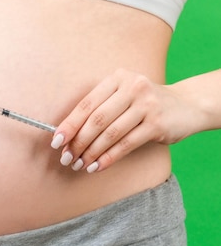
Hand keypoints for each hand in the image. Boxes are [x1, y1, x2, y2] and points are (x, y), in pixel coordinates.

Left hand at [50, 68, 198, 172]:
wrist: (188, 104)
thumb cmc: (145, 103)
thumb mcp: (123, 95)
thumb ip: (99, 108)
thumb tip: (67, 134)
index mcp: (117, 78)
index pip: (86, 104)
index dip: (69, 124)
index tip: (56, 141)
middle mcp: (132, 88)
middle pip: (96, 120)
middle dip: (78, 142)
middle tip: (67, 158)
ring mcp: (147, 105)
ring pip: (110, 134)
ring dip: (91, 153)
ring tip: (80, 165)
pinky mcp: (157, 124)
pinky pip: (126, 144)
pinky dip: (108, 158)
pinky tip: (97, 166)